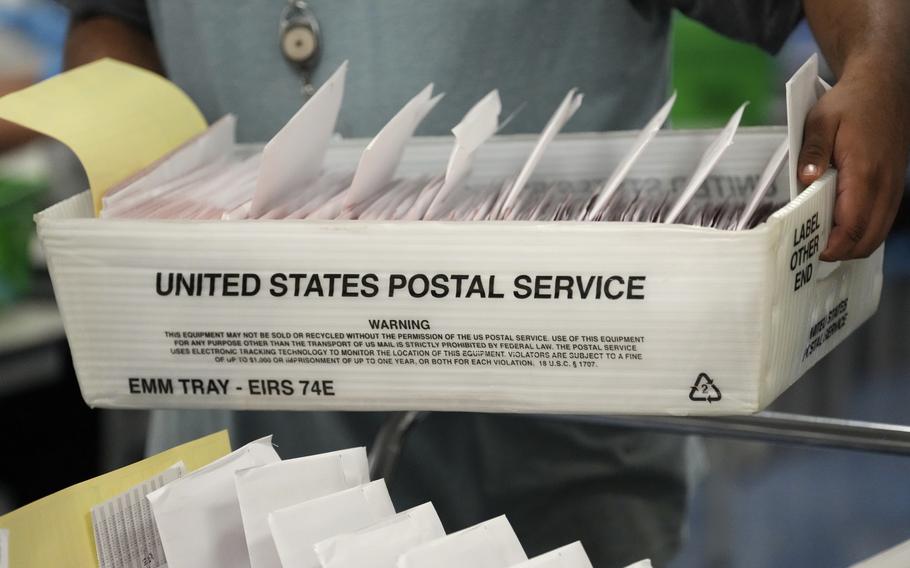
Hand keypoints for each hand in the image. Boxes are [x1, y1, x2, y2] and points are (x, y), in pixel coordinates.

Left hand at [797, 57, 909, 260]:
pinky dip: (863, 230)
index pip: (851, 225)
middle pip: (867, 238)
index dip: (832, 246)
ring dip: (853, 243)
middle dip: (841, 252)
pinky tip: (839, 226)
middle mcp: (884, 184)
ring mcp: (893, 185)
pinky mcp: (893, 184)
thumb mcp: (820, 120)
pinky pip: (881, 219)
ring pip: (877, 232)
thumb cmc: (850, 101)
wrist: (884, 84)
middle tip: (811, 250)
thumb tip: (805, 179)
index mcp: (864, 173)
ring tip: (822, 241)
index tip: (809, 251)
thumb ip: (811, 152)